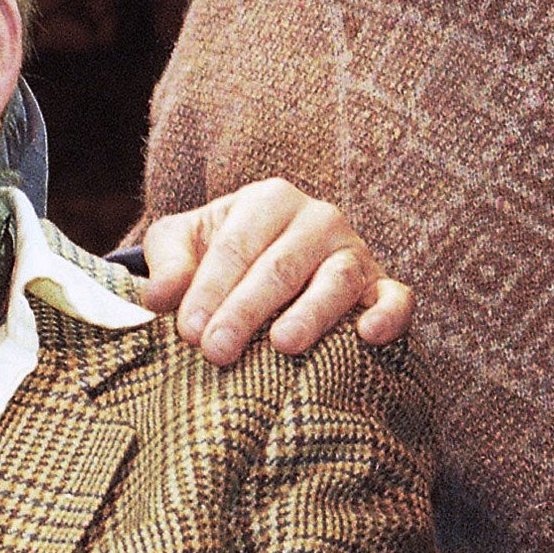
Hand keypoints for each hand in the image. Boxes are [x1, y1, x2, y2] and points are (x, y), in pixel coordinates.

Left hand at [142, 178, 412, 364]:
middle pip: (279, 268)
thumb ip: (169, 263)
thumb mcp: (184, 243)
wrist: (268, 264)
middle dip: (245, 311)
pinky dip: (388, 314)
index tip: (188, 331)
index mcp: (268, 200)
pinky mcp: (382, 286)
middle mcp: (317, 219)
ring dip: (311, 314)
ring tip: (283, 344)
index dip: (209, 289)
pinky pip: (396, 297)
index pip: (236, 248)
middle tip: (216, 351)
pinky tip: (367, 335)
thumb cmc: (219, 255)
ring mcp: (354, 252)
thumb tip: (157, 297)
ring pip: (336, 281)